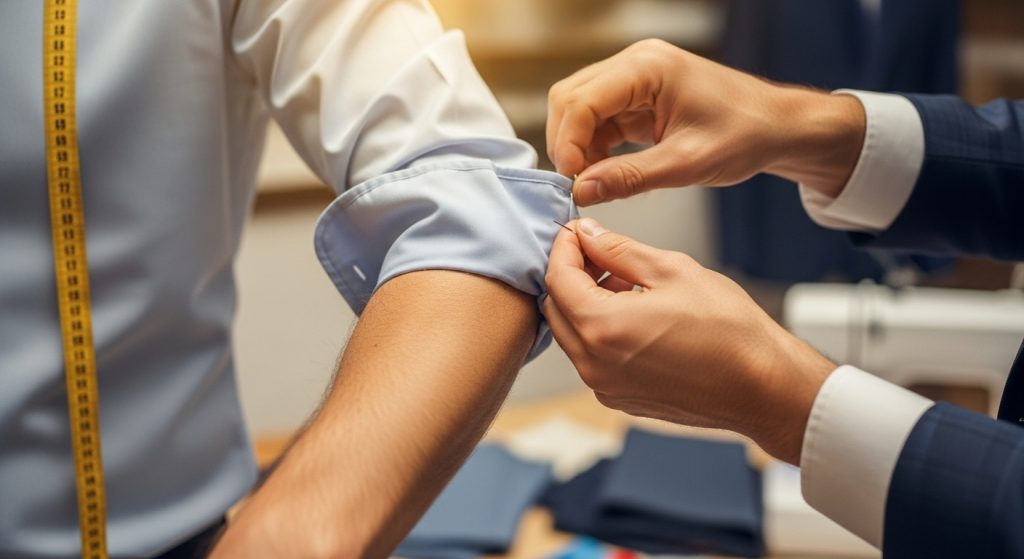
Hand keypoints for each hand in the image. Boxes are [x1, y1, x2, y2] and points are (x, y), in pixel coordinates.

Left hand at [543, 218, 834, 463]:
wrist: (762, 386)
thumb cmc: (728, 331)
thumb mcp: (670, 270)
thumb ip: (617, 250)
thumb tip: (588, 234)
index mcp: (601, 328)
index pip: (557, 279)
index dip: (564, 248)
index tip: (577, 231)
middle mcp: (593, 365)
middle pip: (556, 309)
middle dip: (570, 275)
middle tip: (599, 251)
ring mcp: (605, 387)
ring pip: (572, 335)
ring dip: (585, 303)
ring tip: (624, 281)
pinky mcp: (620, 398)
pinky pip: (592, 358)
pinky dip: (600, 331)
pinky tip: (634, 313)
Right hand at [546, 39, 865, 205]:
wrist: (778, 127)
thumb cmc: (746, 135)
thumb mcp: (686, 164)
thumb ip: (629, 178)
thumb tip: (582, 191)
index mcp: (647, 67)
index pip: (580, 100)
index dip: (568, 143)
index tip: (573, 181)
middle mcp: (636, 63)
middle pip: (570, 98)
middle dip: (567, 143)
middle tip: (577, 184)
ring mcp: (635, 77)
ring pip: (579, 109)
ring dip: (578, 147)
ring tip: (591, 182)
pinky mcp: (638, 96)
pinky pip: (599, 119)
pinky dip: (594, 147)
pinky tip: (604, 172)